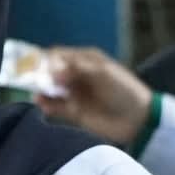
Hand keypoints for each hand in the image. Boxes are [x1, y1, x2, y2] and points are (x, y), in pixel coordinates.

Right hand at [36, 47, 153, 146]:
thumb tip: (52, 71)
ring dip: (42, 91)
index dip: (47, 59)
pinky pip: (55, 107)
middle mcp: (77, 75)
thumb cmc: (124, 90)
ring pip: (50, 90)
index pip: (59, 55)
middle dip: (41, 75)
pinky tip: (43, 105)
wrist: (138, 119)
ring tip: (39, 95)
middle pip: (50, 72)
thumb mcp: (103, 73)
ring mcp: (75, 94)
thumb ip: (77, 68)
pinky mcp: (74, 112)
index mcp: (85, 60)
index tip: (41, 68)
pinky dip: (47, 105)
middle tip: (35, 82)